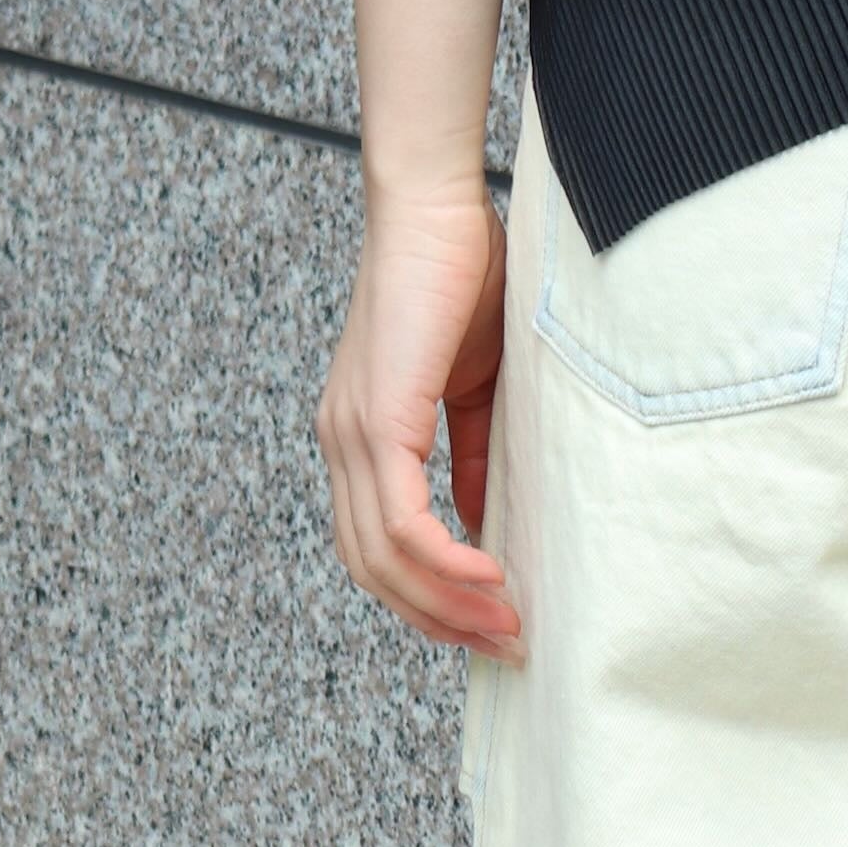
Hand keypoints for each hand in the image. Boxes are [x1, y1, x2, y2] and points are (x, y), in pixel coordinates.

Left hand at [317, 183, 524, 652]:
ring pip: (384, 559)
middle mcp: (341, 444)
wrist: (435, 203)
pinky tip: (490, 575)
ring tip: (505, 624)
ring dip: (447, 605)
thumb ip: (469, 451)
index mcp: (358, 435)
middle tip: (504, 643)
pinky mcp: (376, 420)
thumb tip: (480, 521)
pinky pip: (404, 523)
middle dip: (439, 620)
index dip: (427, 594)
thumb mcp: (473, 381)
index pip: (378, 546)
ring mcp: (351, 435)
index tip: (487, 620)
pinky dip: (446, 563)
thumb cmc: (459, 271)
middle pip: (373, 571)